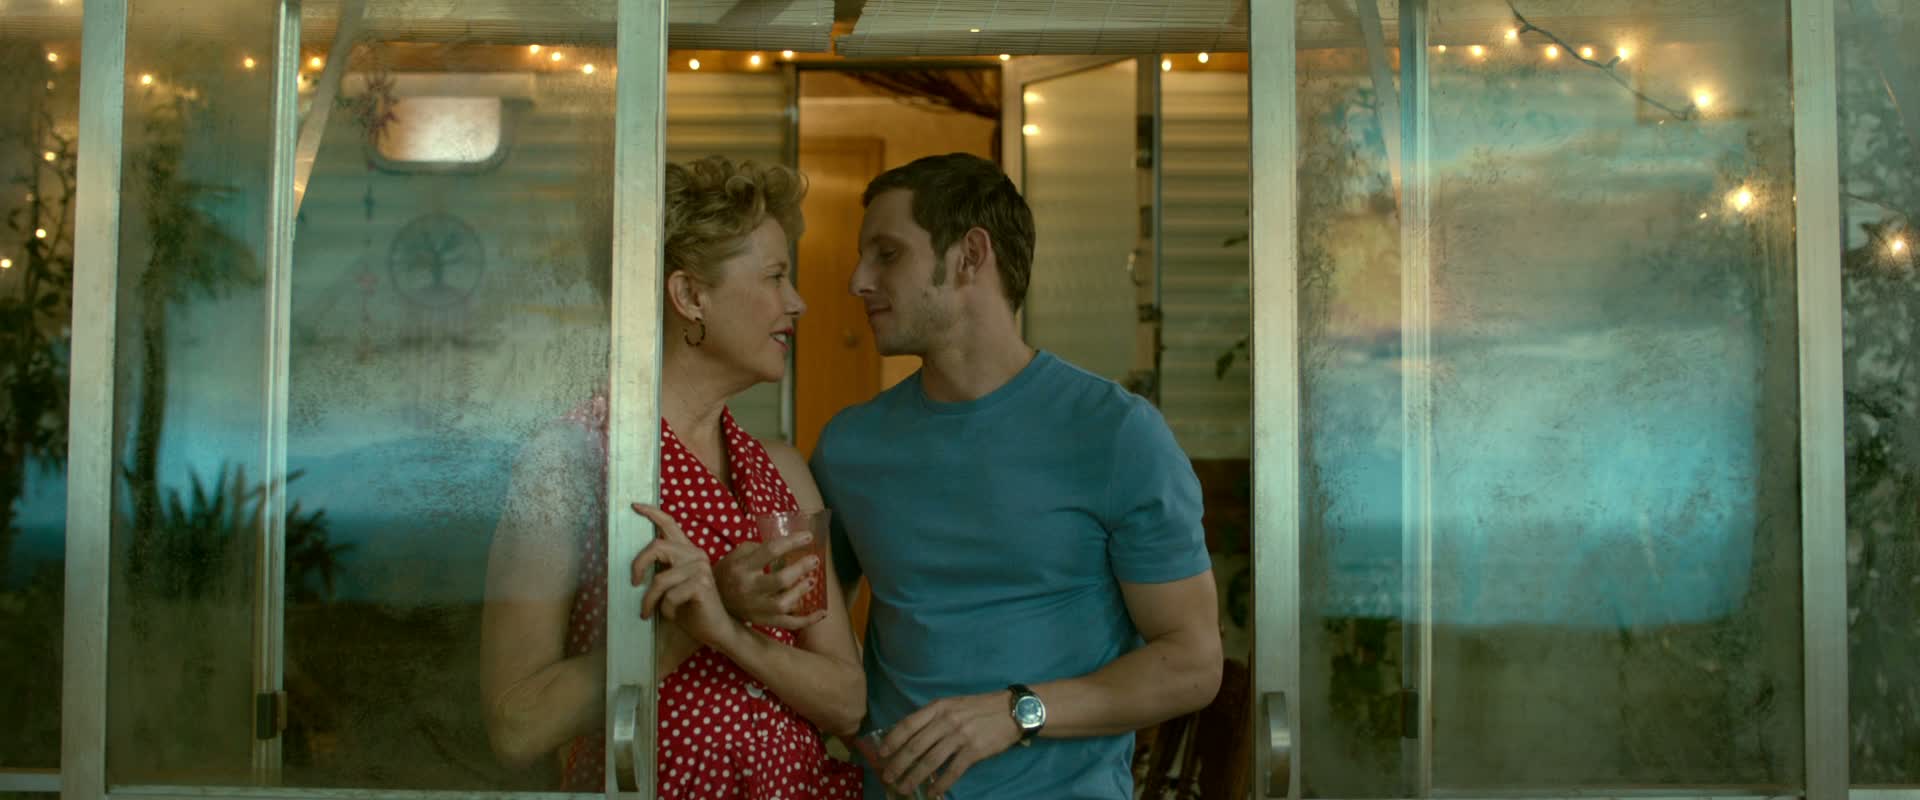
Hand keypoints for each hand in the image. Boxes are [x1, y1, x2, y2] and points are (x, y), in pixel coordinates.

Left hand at [629, 504, 737, 648]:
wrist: (715, 629)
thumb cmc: (690, 609)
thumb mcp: (671, 586)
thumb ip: (661, 571)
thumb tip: (634, 569)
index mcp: (688, 551)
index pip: (670, 524)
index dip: (651, 513)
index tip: (634, 505)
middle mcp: (695, 554)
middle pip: (656, 547)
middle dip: (638, 566)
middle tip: (633, 584)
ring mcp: (700, 568)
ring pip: (659, 579)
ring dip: (650, 600)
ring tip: (649, 611)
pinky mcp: (701, 584)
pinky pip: (669, 596)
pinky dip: (665, 610)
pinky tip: (673, 614)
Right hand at [713, 535, 828, 629]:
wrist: (709, 600)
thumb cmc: (729, 571)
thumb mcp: (738, 554)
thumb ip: (760, 548)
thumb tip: (789, 544)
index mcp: (742, 567)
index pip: (770, 551)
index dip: (792, 542)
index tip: (808, 537)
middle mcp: (748, 588)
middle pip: (780, 580)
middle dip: (801, 568)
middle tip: (814, 560)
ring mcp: (755, 608)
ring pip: (783, 604)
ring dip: (802, 592)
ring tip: (812, 581)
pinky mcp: (762, 621)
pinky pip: (788, 624)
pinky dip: (808, 620)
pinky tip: (822, 612)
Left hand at [878, 691, 1022, 797]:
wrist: (1011, 710)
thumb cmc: (978, 708)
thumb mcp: (952, 705)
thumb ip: (932, 718)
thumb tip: (908, 737)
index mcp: (938, 707)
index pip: (908, 725)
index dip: (892, 740)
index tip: (881, 754)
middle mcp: (946, 721)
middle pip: (916, 746)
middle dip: (898, 764)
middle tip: (888, 777)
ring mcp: (960, 736)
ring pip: (930, 761)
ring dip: (914, 777)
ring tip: (904, 788)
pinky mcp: (974, 751)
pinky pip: (952, 770)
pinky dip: (940, 784)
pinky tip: (932, 792)